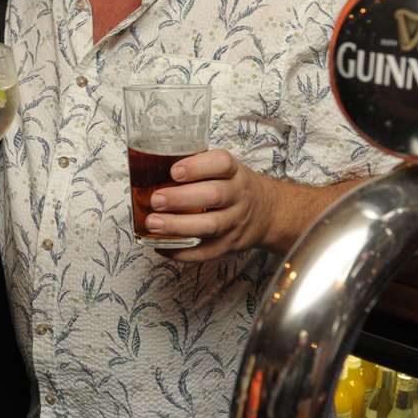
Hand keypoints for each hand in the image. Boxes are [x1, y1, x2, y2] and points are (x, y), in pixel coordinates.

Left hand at [142, 149, 274, 261]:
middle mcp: (238, 196)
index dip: (197, 166)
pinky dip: (183, 252)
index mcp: (235, 173)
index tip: (174, 171)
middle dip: (181, 198)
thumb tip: (149, 168)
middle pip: (214, 196)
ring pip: (209, 226)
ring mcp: (235, 223)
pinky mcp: (229, 245)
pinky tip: (162, 246)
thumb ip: (196, 167)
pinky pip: (207, 253)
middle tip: (156, 200)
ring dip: (178, 226)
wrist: (268, 213)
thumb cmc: (233, 187)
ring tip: (153, 223)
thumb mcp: (224, 169)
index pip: (222, 163)